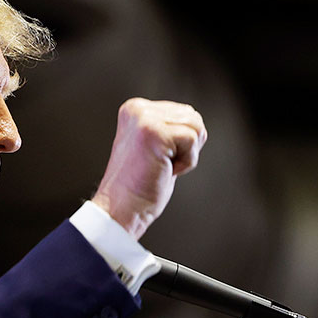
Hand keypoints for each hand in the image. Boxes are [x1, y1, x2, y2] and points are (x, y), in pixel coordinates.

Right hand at [90, 98, 206, 239]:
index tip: (157, 158)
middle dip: (186, 147)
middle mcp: (138, 109)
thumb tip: (195, 116)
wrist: (121, 209)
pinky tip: (164, 170)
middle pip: (194, 118)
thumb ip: (170, 126)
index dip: (182, 143)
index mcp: (136, 108)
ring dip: (186, 155)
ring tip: (161, 165)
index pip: (185, 112)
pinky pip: (192, 140)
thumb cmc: (139, 185)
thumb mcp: (155, 145)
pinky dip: (186, 163)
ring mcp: (145, 119)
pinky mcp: (154, 132)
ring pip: (196, 128)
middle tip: (159, 163)